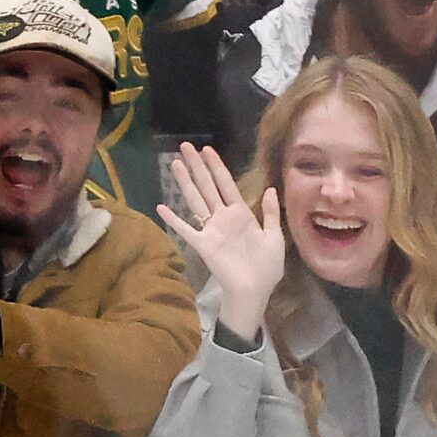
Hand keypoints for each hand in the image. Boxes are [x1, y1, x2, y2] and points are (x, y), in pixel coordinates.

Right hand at [157, 143, 284, 342]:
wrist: (256, 290)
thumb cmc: (266, 267)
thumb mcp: (274, 236)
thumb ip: (269, 213)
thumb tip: (270, 190)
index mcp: (240, 213)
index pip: (226, 184)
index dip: (216, 166)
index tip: (207, 150)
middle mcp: (222, 218)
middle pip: (207, 186)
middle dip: (197, 166)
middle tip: (185, 146)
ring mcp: (211, 230)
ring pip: (196, 201)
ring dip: (185, 183)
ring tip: (175, 165)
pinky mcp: (203, 245)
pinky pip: (186, 230)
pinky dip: (174, 220)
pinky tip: (161, 207)